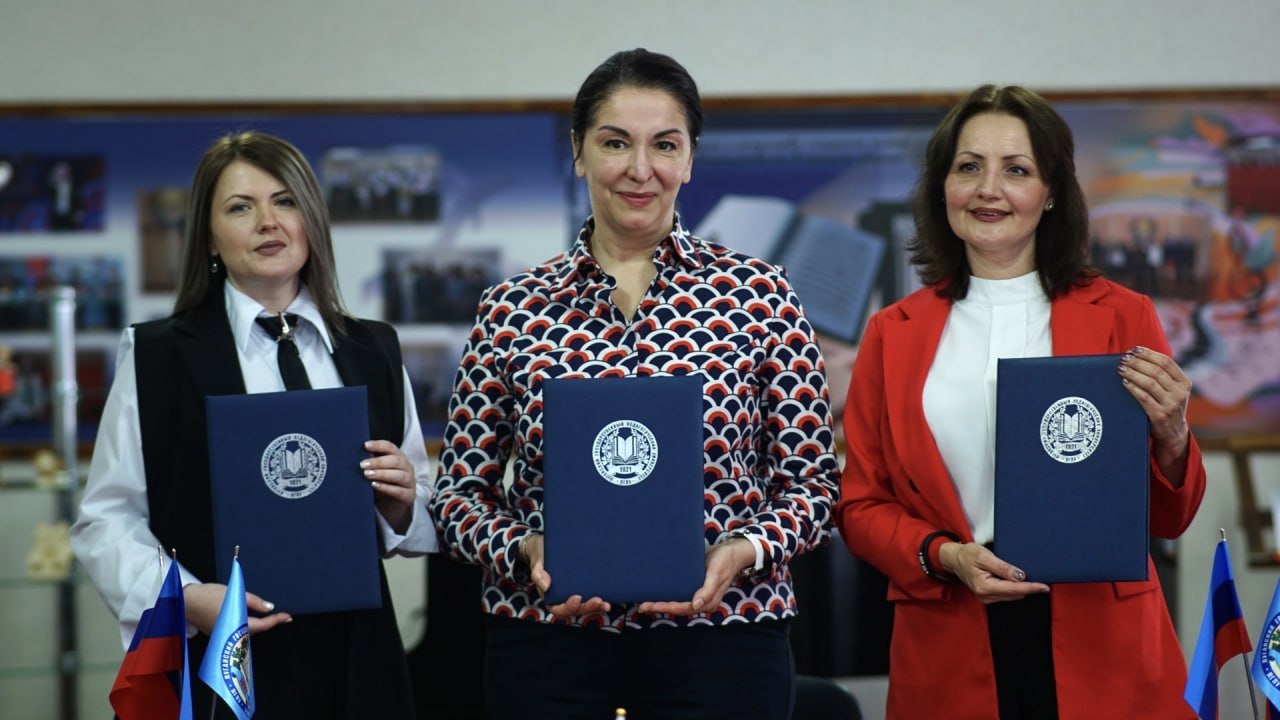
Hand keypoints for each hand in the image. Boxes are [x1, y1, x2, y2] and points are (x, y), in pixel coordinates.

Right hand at [183, 582, 291, 635]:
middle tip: (281, 617)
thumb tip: (270, 608)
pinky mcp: (216, 634)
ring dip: (257, 625)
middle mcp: (230, 634)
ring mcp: (222, 636)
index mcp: (237, 623)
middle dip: (268, 624)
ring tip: (269, 618)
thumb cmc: (210, 595)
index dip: (276, 621)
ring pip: (245, 632)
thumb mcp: (235, 594)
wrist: (185, 601)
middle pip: (254, 631)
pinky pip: (235, 631)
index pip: (262, 625)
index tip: (288, 617)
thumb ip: (254, 602)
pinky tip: (249, 619)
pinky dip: (245, 626)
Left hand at [362, 439, 416, 533]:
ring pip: (399, 475)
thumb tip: (357, 453)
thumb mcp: (377, 471)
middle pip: (396, 460)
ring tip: (367, 474)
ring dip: (382, 474)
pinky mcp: (408, 495)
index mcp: (399, 457)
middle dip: (378, 461)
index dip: (378, 445)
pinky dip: (386, 488)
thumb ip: (371, 463)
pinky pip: (398, 491)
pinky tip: (374, 485)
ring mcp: (410, 481)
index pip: (391, 447)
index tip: (365, 445)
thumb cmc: (383, 484)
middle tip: (362, 464)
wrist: (392, 506)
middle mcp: (407, 467)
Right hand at [521, 533, 611, 618]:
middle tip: (597, 601)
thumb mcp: (537, 564)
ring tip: (605, 603)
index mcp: (550, 597)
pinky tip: (608, 598)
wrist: (545, 547)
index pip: (559, 609)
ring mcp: (573, 593)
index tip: (577, 598)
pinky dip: (598, 600)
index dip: (569, 607)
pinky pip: (590, 596)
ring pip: (584, 606)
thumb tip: (546, 586)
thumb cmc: (541, 558)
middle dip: (587, 607)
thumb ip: (538, 575)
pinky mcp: (582, 586)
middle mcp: (562, 598)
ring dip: (595, 607)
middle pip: (575, 609)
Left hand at [636, 537, 754, 616]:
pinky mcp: (693, 586)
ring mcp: (697, 594)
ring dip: (662, 603)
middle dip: (660, 608)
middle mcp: (701, 601)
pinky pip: (679, 594)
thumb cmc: (725, 561)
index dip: (667, 608)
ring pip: (677, 603)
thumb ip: (707, 590)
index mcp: (708, 602)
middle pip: (678, 608)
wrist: (731, 551)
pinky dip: (667, 595)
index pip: (684, 608)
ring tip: (644, 602)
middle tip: (642, 606)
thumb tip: (695, 606)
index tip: (652, 606)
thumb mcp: (717, 573)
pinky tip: (656, 592)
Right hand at [938, 542, 1049, 603]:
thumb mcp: (984, 556)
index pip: (1014, 589)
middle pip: (1015, 594)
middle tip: (1042, 580)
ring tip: (1032, 579)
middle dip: (1028, 588)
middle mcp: (986, 596)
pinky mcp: (988, 597)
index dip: (1031, 587)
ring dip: (1022, 588)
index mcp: (984, 587)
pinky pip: (1006, 595)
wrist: (954, 559)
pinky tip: (1018, 581)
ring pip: (1012, 596)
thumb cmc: (967, 555)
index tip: (1044, 587)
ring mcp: (986, 598)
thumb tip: (1020, 576)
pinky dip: (1014, 589)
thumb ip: (1002, 567)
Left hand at [1118, 346, 1191, 477]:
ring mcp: (1171, 405)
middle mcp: (1180, 393)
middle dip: (1137, 362)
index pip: (1166, 362)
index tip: (1134, 349)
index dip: (1149, 354)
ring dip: (1133, 373)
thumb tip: (1136, 355)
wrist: (1173, 433)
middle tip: (1123, 358)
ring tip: (1120, 368)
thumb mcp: (1172, 390)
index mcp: (1184, 382)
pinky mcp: (1160, 415)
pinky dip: (1133, 388)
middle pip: (1156, 371)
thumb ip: (1162, 375)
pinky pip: (1144, 398)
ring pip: (1150, 383)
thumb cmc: (1167, 405)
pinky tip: (1124, 382)